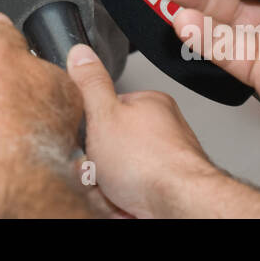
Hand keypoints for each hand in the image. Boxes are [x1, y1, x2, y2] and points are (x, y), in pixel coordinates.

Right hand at [66, 45, 219, 217]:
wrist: (179, 205)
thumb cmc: (150, 162)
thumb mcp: (105, 114)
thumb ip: (90, 83)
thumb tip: (80, 54)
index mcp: (148, 106)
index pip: (104, 115)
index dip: (91, 135)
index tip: (90, 146)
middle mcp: (160, 134)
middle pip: (109, 150)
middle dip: (98, 168)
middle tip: (101, 173)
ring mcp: (162, 165)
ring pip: (116, 177)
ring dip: (106, 191)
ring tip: (116, 194)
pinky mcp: (161, 192)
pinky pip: (128, 198)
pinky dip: (122, 205)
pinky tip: (126, 206)